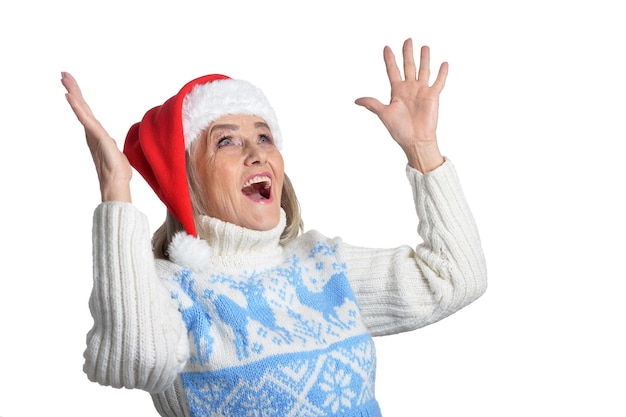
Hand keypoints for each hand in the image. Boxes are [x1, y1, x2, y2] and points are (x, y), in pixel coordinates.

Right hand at [61, 72, 131, 201]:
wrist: (116, 182)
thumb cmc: (117, 170)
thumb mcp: (114, 152)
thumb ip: (109, 144)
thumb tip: (109, 142)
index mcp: (96, 133)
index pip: (86, 111)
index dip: (78, 97)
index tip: (70, 83)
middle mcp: (92, 131)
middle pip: (81, 106)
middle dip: (73, 89)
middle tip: (63, 74)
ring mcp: (93, 133)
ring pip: (82, 109)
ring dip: (74, 93)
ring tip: (64, 79)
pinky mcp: (97, 136)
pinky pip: (86, 119)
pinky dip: (77, 108)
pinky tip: (70, 97)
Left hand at [355, 38, 446, 171]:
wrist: (415, 140)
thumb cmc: (400, 130)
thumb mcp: (384, 114)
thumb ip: (372, 104)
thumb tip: (356, 100)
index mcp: (397, 91)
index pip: (393, 70)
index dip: (390, 59)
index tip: (386, 48)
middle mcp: (409, 89)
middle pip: (408, 66)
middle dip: (407, 53)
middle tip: (407, 40)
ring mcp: (422, 91)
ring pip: (424, 70)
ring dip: (424, 59)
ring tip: (424, 46)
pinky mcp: (433, 96)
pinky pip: (439, 82)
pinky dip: (442, 73)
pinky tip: (444, 63)